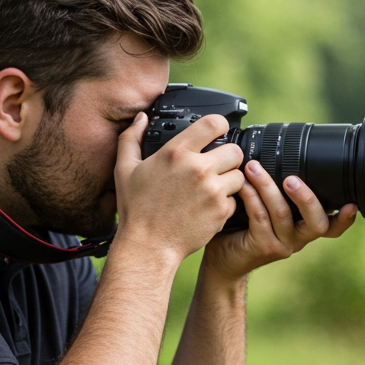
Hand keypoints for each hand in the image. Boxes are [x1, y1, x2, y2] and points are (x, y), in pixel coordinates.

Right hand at [113, 112, 245, 261]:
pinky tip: (208, 206)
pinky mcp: (221, 211)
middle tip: (216, 165)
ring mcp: (212, 191)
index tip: (219, 131)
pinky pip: (235, 199)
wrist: (148, 246)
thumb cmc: (136, 209)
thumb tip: (142, 118)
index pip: (214, 123)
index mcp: (176, 153)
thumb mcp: (125, 169)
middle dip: (228, 156)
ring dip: (229, 179)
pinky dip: (226, 202)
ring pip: (239, 175)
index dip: (221, 124)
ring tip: (212, 187)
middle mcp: (198, 169)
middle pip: (234, 150)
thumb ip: (131, 138)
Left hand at [202, 160, 356, 282]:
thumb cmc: (245, 228)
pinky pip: (260, 218)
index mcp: (305, 228)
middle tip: (291, 179)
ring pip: (282, 214)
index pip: (333, 226)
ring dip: (267, 187)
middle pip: (317, 222)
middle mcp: (299, 238)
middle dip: (307, 198)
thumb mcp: (269, 209)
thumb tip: (280, 153)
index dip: (345, 218)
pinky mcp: (264, 247)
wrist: (224, 259)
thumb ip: (281, 192)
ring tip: (253, 167)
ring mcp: (283, 244)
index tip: (352, 204)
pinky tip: (243, 184)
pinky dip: (251, 197)